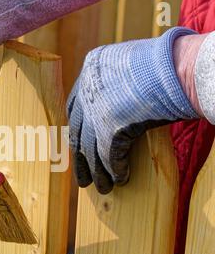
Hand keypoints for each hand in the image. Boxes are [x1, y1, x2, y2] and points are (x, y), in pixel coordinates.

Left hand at [67, 27, 200, 194]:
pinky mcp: (111, 128)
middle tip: (83, 179)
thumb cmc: (165, 65)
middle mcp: (87, 89)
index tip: (79, 148)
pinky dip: (115, 170)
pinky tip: (121, 179)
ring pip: (91, 149)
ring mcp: (97, 109)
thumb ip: (114, 84)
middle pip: (77, 132)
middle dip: (81, 159)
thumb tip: (115, 107)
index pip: (74, 109)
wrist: (179, 67)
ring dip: (98, 172)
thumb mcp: (130, 67)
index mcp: (90, 69)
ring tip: (103, 188)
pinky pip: (109, 156)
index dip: (77, 131)